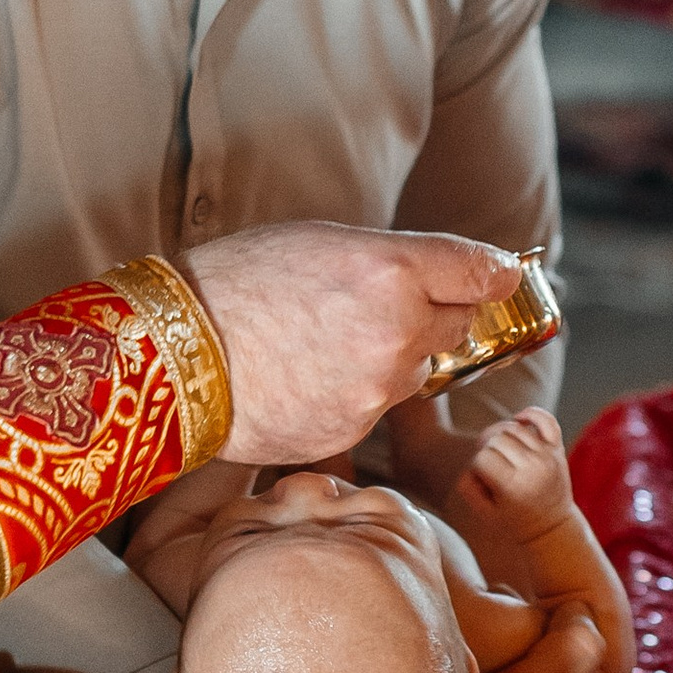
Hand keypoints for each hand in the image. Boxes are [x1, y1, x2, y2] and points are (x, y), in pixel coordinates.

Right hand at [183, 223, 520, 467]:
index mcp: (391, 269)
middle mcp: (397, 331)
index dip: (493, 274)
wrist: (171, 353)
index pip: (482, 272)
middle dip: (433, 315)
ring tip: (323, 344)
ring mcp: (377, 389)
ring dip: (391, 359)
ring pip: (415, 371)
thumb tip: (450, 274)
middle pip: (457, 325)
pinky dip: (354, 395)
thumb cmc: (235, 282)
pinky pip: (375, 408)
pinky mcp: (352, 430)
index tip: (500, 277)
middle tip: (379, 307)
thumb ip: (394, 260)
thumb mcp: (321, 242)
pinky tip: (306, 377)